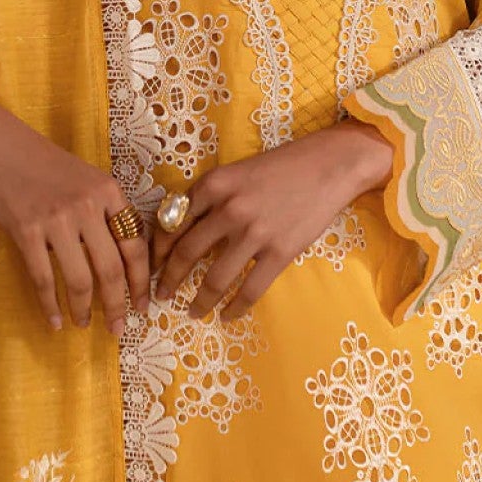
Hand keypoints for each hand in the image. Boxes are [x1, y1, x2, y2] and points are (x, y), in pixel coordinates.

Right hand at [0, 79, 148, 334]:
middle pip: (111, 269)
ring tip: (84, 324)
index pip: (135, 245)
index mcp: (109, 192)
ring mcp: (56, 219)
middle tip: (118, 328)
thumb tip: (123, 261)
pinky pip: (44, 278)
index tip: (142, 305)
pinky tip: (55, 320)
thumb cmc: (46, 164)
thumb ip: (106, 213)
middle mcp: (87, 206)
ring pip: (79, 278)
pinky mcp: (26, 231)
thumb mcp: (88, 179)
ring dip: (84, 309)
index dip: (141, 281)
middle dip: (118, 305)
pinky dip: (51, 304)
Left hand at [150, 118, 393, 320]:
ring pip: (215, 278)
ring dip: (200, 300)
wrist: (329, 165)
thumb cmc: (282, 166)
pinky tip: (227, 316)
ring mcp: (254, 233)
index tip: (152, 266)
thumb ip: (210, 197)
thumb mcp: (237, 171)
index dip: (158, 250)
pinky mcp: (280, 252)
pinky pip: (250, 289)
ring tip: (193, 311)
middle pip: (187, 253)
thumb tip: (181, 228)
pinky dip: (235, 307)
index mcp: (213, 184)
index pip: (172, 223)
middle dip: (169, 279)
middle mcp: (229, 209)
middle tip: (161, 295)